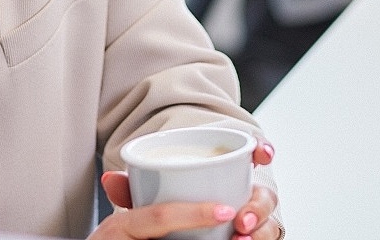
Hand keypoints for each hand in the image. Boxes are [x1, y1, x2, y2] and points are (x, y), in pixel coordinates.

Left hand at [93, 142, 280, 239]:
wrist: (166, 236)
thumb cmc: (165, 207)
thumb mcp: (150, 195)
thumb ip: (134, 189)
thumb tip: (110, 180)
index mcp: (223, 170)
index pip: (251, 153)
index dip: (261, 149)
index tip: (261, 153)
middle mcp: (244, 193)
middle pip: (265, 193)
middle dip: (259, 203)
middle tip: (240, 219)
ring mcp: (251, 219)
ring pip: (270, 222)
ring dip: (262, 229)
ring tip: (240, 239)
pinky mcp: (251, 237)